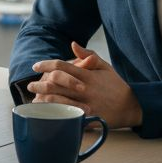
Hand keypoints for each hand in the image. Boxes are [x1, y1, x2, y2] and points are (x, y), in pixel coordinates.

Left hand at [27, 41, 142, 128]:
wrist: (131, 106)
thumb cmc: (115, 85)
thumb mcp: (105, 67)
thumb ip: (88, 55)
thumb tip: (72, 44)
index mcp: (87, 75)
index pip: (61, 66)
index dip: (46, 64)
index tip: (36, 66)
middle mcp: (84, 89)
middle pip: (55, 82)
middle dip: (39, 83)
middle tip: (31, 84)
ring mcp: (85, 104)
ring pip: (57, 100)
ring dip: (42, 99)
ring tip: (34, 99)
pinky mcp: (86, 118)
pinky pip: (66, 115)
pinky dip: (54, 113)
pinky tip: (45, 113)